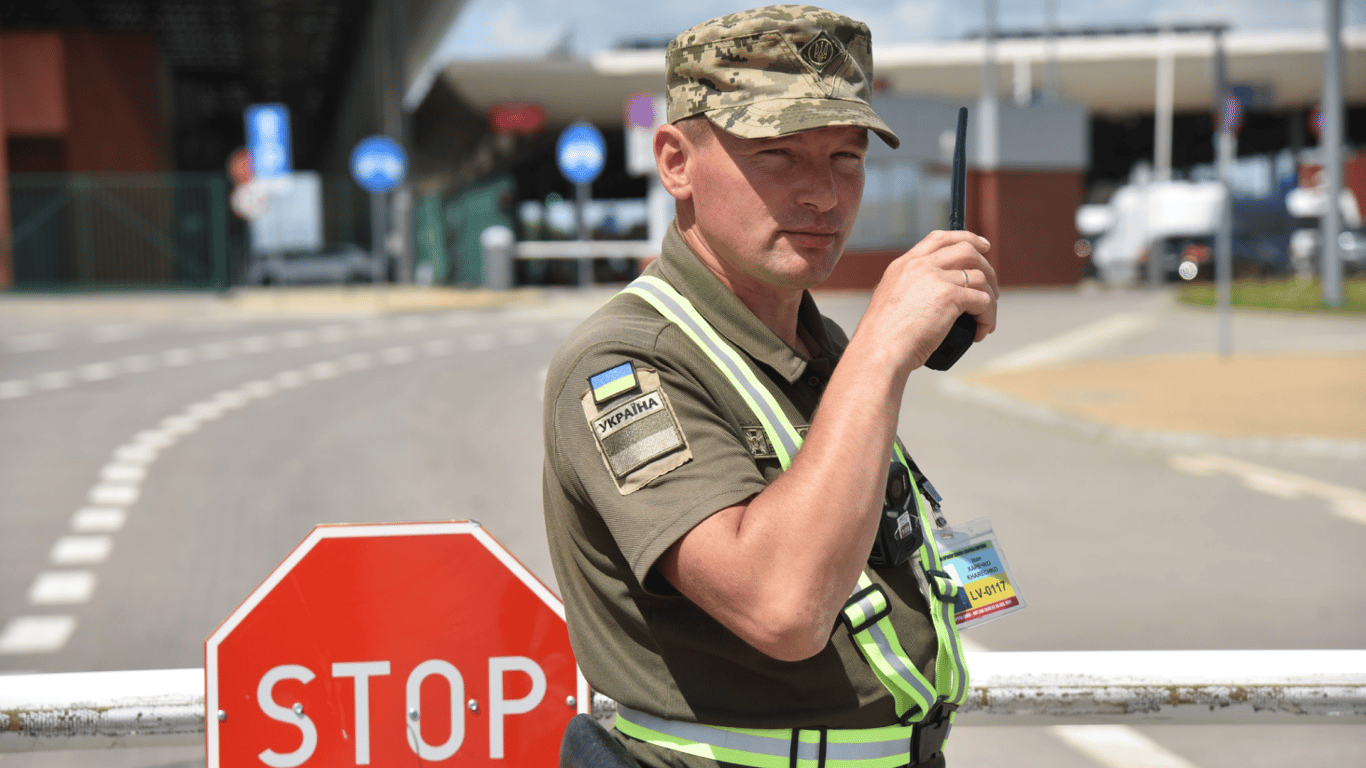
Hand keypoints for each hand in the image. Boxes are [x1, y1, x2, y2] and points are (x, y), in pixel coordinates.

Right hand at [855, 230, 997, 373]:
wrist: (879, 349)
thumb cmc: (883, 337)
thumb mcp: (892, 300)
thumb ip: (911, 290)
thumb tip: (937, 298)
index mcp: (904, 264)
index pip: (939, 238)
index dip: (966, 238)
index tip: (982, 246)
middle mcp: (920, 266)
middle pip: (966, 250)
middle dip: (987, 267)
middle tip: (992, 289)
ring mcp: (936, 278)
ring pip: (980, 277)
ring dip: (991, 298)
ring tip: (986, 318)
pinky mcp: (950, 297)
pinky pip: (983, 301)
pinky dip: (988, 317)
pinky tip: (981, 331)